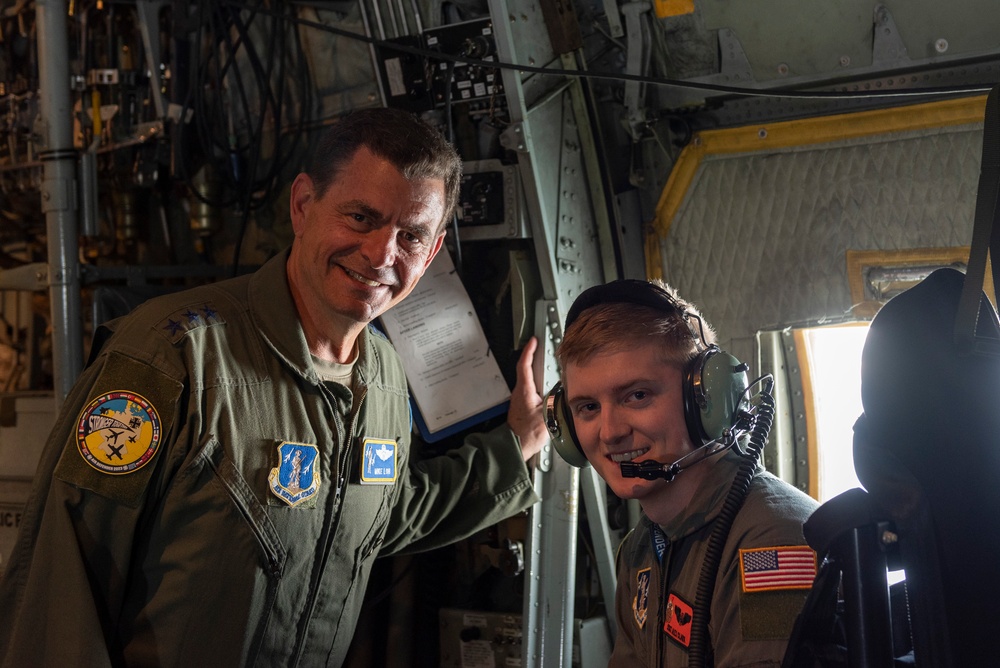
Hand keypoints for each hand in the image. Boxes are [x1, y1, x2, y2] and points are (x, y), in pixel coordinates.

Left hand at [507, 336, 547, 461]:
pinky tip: (545, 388)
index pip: (524, 365)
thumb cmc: (527, 434)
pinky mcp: (521, 406)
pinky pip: (530, 389)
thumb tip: (563, 391)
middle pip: (525, 370)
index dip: (529, 351)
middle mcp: (519, 393)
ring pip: (528, 380)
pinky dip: (536, 383)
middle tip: (539, 347)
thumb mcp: (548, 415)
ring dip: (535, 371)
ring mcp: (519, 400)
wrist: (516, 447)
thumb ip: (556, 400)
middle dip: (532, 357)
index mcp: (525, 391)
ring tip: (545, 366)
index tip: (533, 341)